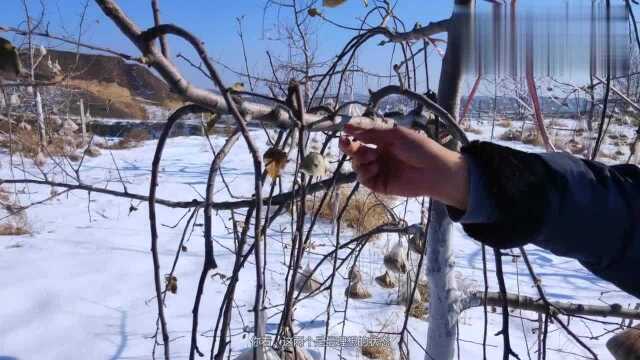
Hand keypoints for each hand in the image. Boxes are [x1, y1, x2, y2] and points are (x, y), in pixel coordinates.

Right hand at [338, 124, 468, 209]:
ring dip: (359, 160)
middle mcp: (379, 155)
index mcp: (383, 141)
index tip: (344, 130)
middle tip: (346, 143)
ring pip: (357, 165)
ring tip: (371, 157)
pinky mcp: (380, 184)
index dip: (352, 134)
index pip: (362, 137)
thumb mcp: (395, 135)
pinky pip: (363, 178)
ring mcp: (379, 170)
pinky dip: (364, 172)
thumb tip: (348, 126)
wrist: (434, 170)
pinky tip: (374, 168)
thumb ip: (372, 132)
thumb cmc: (419, 148)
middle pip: (356, 151)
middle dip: (349, 147)